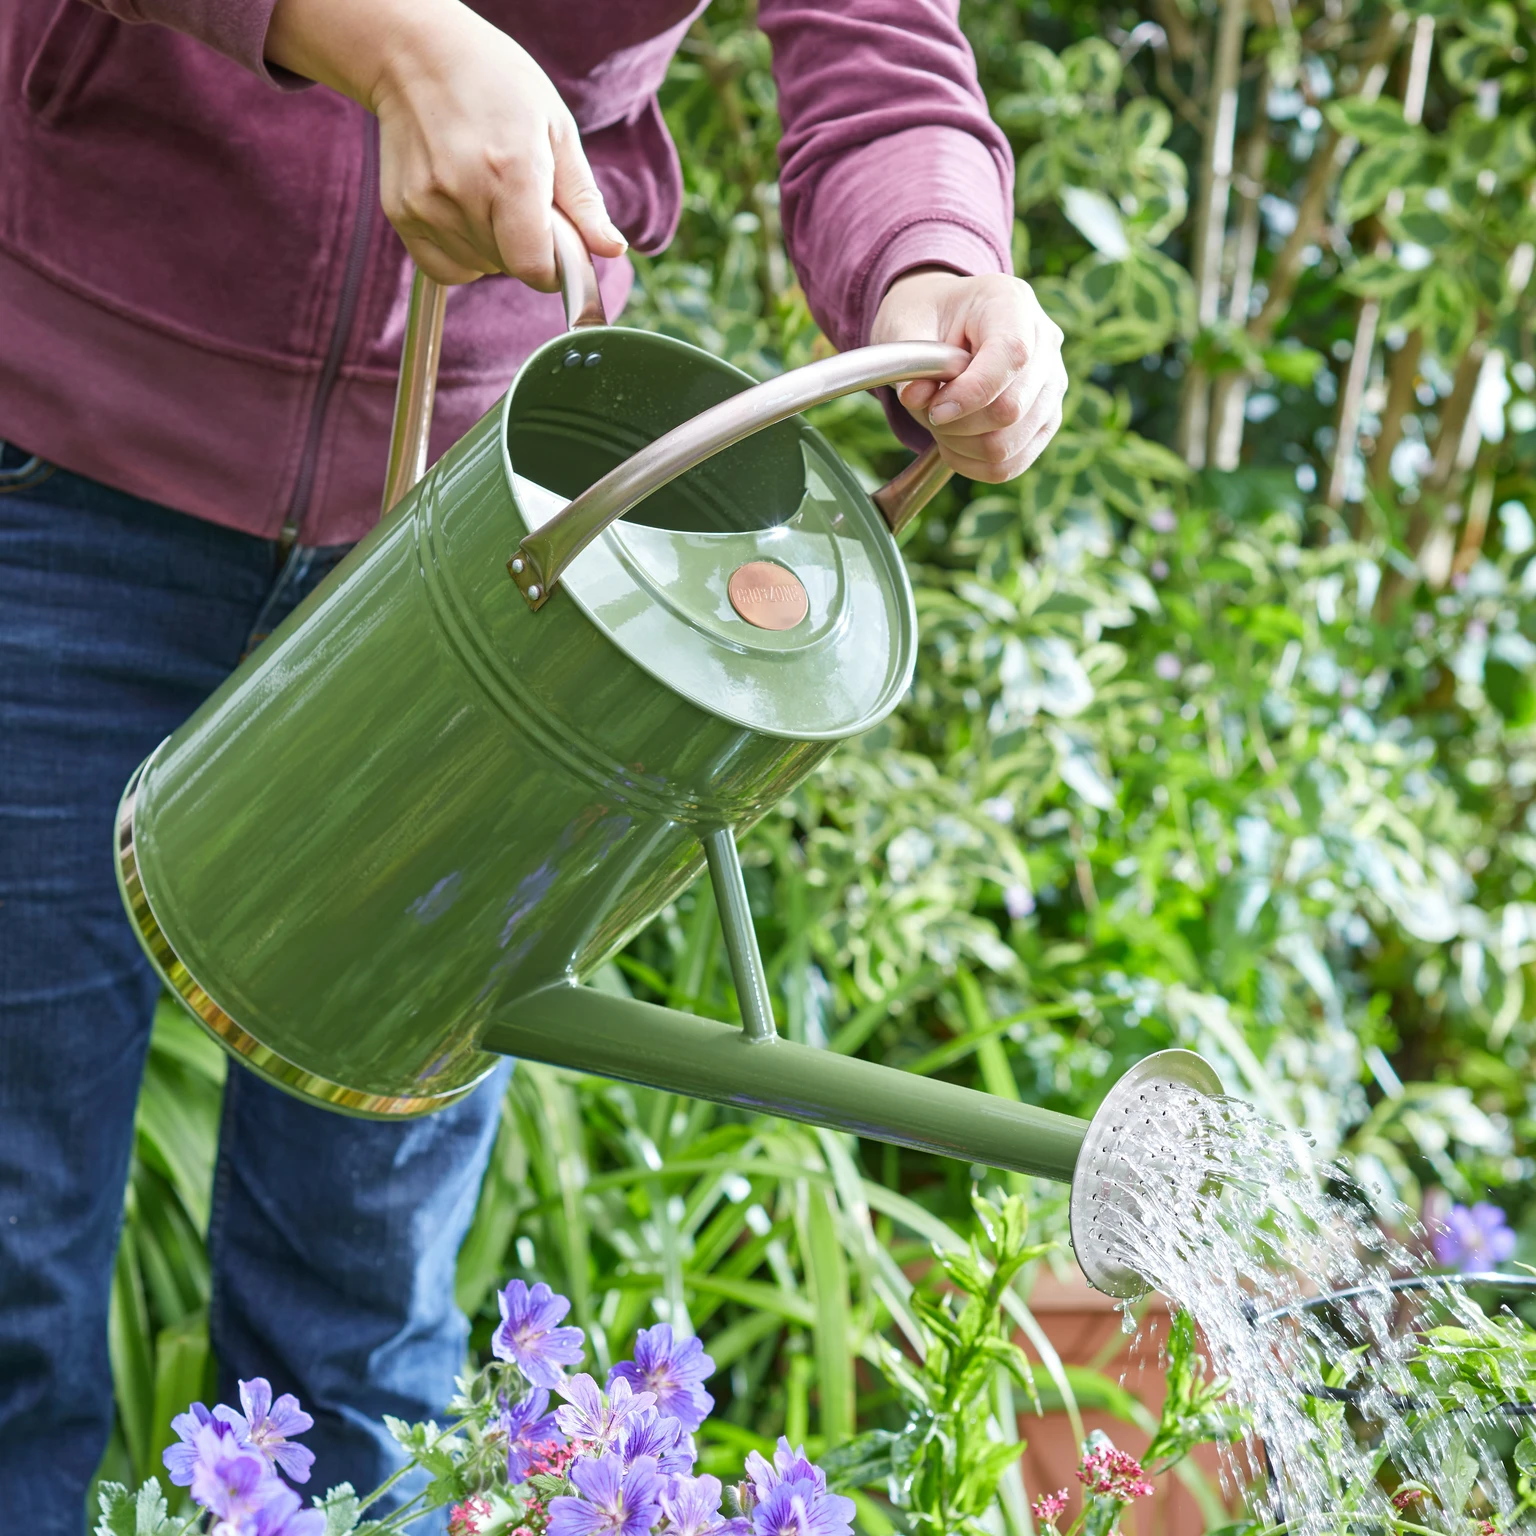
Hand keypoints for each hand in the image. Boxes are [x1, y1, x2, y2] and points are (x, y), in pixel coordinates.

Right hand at [267, 0, 625, 287]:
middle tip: (523, 201)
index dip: (556, 267)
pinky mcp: (401, 213)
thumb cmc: (496, 83)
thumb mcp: (556, 129)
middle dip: (528, 247)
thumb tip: (612, 249)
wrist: (417, 54)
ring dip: (495, 249)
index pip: (535, 267)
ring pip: (479, 267)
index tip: (561, 246)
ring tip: (490, 195)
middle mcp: (464, 193)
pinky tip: (467, 217)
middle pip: (510, 267)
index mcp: (512, 171)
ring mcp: (426, 205)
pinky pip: (444, 267)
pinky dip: (463, 256)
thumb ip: (583, 199)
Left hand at [870, 270, 1066, 482]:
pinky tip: (953, 445)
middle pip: (1012, 409)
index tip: (934, 410)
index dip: (971, 393)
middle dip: (959, 424)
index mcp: (1012, 303)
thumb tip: (917, 398)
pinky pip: (1013, 462)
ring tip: (940, 426)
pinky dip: (975, 465)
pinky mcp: (1046, 418)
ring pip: (1011, 443)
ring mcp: (1052, 383)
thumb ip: (909, 360)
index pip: (1012, 357)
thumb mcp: (906, 324)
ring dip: (963, 447)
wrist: (948, 321)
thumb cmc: (928, 317)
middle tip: (930, 412)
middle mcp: (1045, 342)